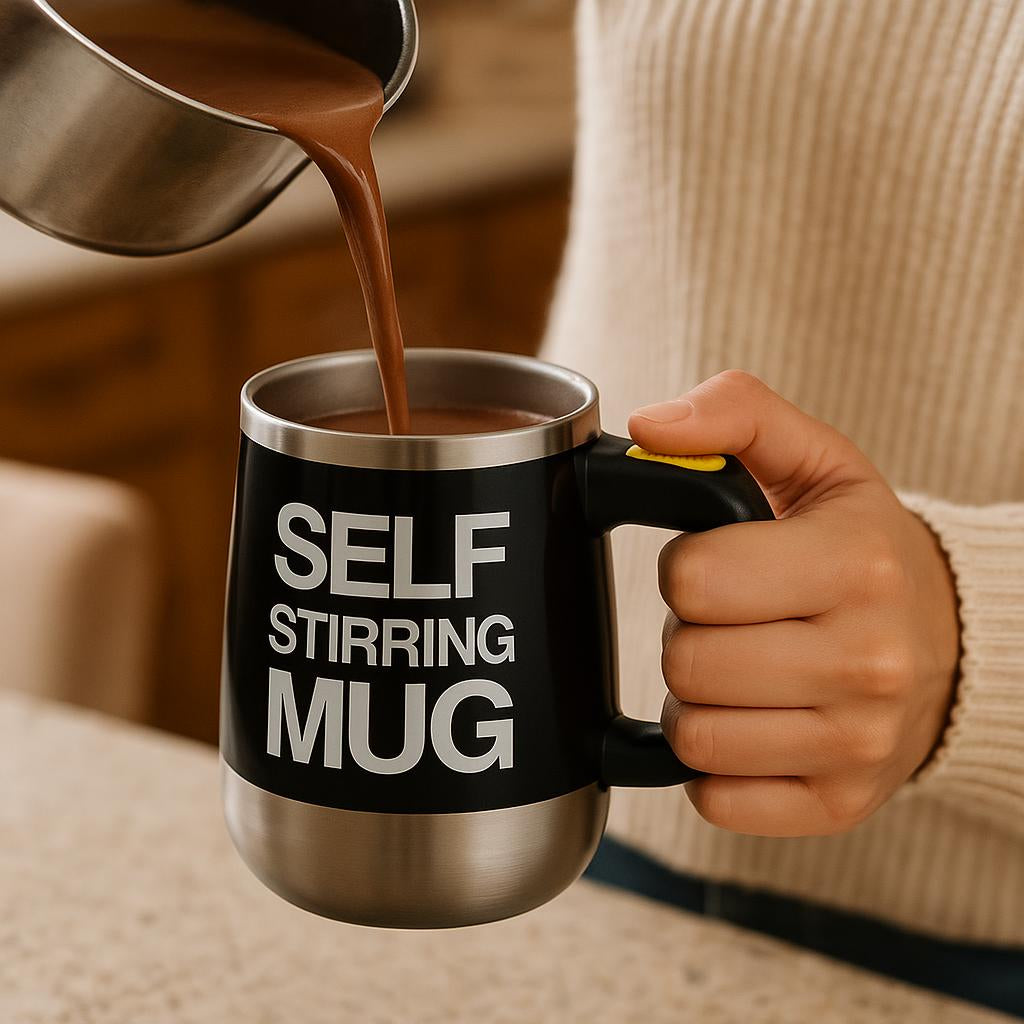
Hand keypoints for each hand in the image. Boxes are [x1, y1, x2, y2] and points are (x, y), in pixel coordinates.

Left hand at [629, 371, 959, 836]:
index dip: (685, 568)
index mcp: (856, 565)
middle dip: (689, 634)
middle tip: (734, 621)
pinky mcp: (837, 803)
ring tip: (744, 669)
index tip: (719, 564)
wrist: (951, 639)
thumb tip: (647, 427)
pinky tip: (753, 722)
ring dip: (698, 701)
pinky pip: (716, 800)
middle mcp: (868, 662)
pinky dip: (715, 765)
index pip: (692, 578)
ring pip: (693, 738)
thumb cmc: (863, 547)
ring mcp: (857, 744)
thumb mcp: (815, 460)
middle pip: (686, 663)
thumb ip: (733, 415)